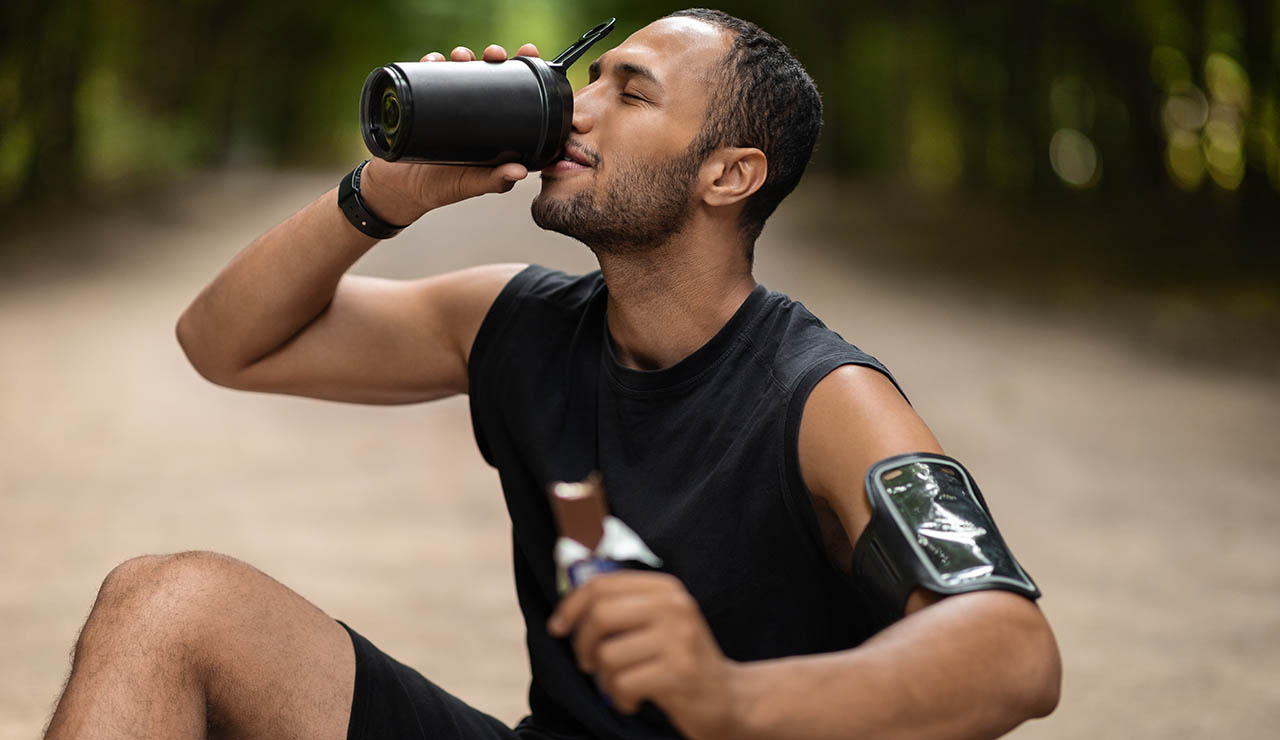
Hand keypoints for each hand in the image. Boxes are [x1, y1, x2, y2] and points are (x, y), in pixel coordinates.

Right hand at [359, 43, 540, 224]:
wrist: (401, 188)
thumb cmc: (444, 187)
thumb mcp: (473, 184)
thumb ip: (497, 180)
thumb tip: (521, 172)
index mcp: (493, 123)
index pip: (513, 90)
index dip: (523, 69)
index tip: (528, 51)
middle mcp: (472, 108)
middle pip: (487, 72)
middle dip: (492, 56)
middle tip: (493, 54)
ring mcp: (447, 102)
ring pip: (459, 68)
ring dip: (463, 55)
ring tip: (461, 56)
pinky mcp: (422, 100)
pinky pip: (427, 75)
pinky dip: (431, 63)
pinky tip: (434, 60)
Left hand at [547, 571, 743, 739]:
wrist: (729, 698)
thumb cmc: (680, 661)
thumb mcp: (659, 623)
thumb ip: (623, 608)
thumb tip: (568, 606)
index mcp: (665, 588)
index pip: (603, 584)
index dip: (571, 605)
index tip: (558, 627)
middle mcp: (674, 606)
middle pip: (600, 615)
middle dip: (582, 644)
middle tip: (588, 663)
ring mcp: (679, 638)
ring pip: (608, 655)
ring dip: (604, 679)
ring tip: (621, 685)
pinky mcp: (679, 672)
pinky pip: (622, 683)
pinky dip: (619, 698)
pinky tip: (634, 700)